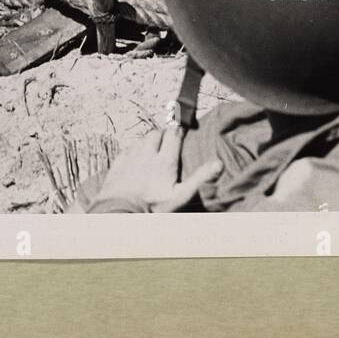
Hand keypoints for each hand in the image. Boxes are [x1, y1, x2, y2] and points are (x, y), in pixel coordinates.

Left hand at [92, 126, 222, 212]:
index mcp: (165, 160)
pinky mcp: (119, 163)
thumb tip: (219, 163)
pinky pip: (128, 148)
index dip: (179, 127)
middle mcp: (147, 153)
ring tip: (154, 148)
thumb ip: (199, 178)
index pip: (174, 133)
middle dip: (164, 133)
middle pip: (157, 133)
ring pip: (142, 139)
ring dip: (149, 140)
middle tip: (169, 139)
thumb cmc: (153, 206)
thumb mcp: (180, 196)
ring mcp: (131, 157)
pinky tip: (137, 157)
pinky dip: (134, 149)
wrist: (120, 212)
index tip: (183, 125)